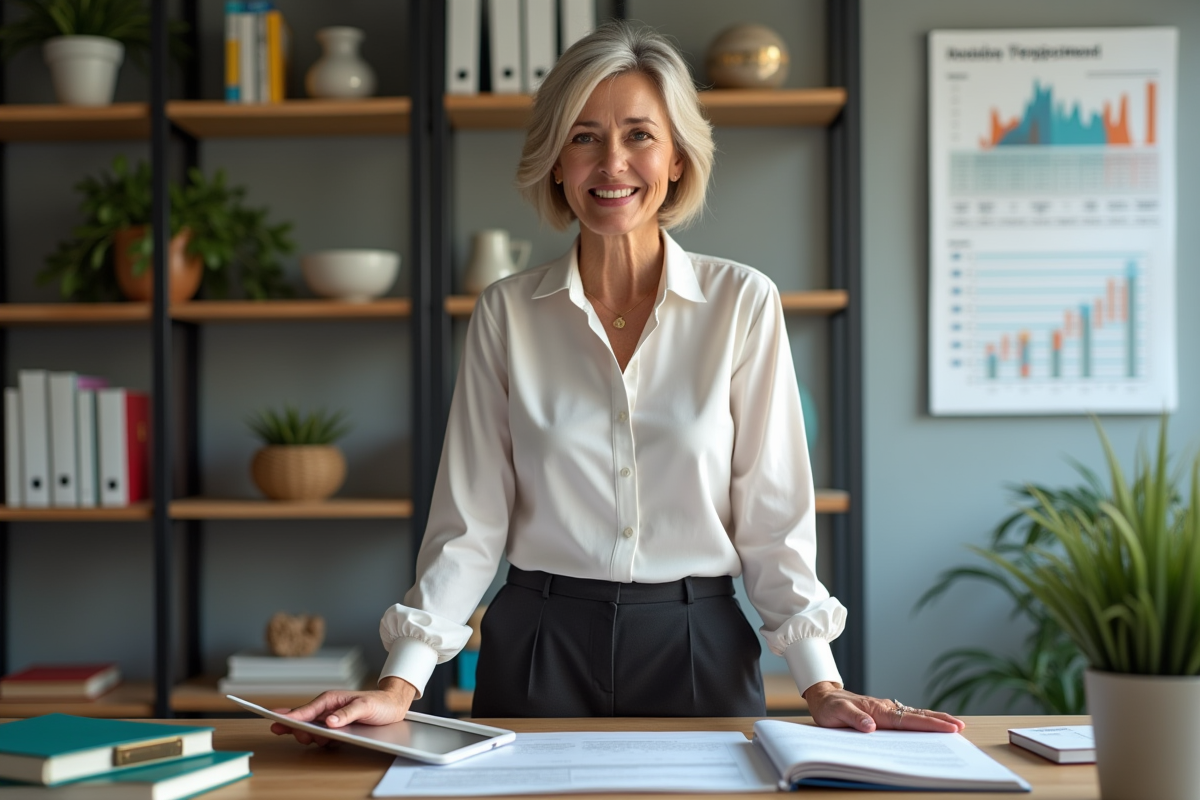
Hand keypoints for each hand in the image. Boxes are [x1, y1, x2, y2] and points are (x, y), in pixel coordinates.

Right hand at [270, 677, 416, 745]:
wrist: (393, 706)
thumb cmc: (380, 703)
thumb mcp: (365, 706)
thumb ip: (347, 714)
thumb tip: (329, 721)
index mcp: (330, 699)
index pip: (306, 710)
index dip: (290, 717)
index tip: (275, 722)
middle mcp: (327, 708)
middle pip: (303, 721)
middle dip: (298, 729)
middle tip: (299, 735)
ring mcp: (330, 718)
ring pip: (310, 730)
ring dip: (310, 736)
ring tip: (318, 739)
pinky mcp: (336, 728)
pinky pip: (321, 736)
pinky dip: (320, 740)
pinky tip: (326, 741)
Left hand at [803, 681, 964, 733]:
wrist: (823, 695)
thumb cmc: (829, 707)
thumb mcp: (835, 714)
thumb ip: (853, 719)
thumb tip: (871, 727)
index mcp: (877, 710)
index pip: (908, 720)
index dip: (929, 724)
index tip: (949, 727)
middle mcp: (885, 707)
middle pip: (917, 715)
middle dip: (939, 720)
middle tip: (960, 726)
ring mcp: (885, 708)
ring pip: (914, 714)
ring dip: (933, 719)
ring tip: (953, 725)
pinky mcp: (883, 711)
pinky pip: (906, 716)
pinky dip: (921, 719)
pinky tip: (930, 723)